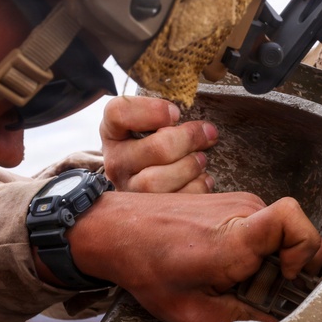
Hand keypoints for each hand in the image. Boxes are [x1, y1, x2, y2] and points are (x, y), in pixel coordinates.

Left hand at [62, 190, 321, 321]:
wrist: (117, 230)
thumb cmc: (147, 268)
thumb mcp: (192, 312)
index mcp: (236, 237)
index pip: (294, 220)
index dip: (306, 249)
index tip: (290, 276)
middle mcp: (243, 210)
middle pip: (295, 234)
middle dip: (287, 269)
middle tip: (256, 292)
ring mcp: (238, 201)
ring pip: (279, 234)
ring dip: (269, 261)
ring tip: (234, 279)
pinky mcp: (231, 201)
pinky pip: (262, 227)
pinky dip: (254, 250)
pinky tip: (225, 266)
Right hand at [101, 95, 217, 192]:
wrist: (143, 177)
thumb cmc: (152, 141)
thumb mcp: (150, 122)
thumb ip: (166, 115)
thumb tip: (205, 130)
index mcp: (113, 131)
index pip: (119, 113)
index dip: (151, 110)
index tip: (176, 113)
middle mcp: (116, 161)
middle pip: (156, 149)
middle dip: (189, 139)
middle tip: (207, 133)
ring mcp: (129, 189)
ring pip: (159, 181)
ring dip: (190, 167)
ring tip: (202, 159)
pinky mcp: (146, 211)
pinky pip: (175, 201)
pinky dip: (196, 188)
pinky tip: (202, 178)